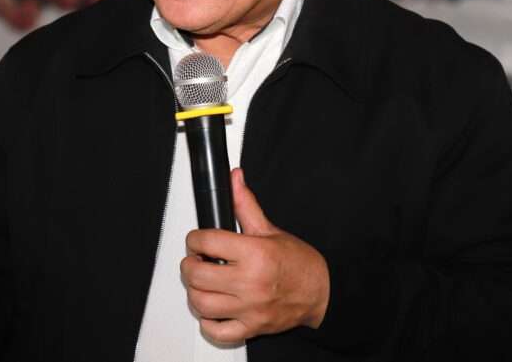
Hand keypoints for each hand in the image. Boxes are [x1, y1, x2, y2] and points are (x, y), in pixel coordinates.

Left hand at [181, 168, 329, 343]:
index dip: (195, 238)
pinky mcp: (251, 327)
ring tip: (203, 282)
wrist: (322, 292)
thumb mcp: (270, 230)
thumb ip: (245, 204)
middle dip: (189, 264)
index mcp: (255, 254)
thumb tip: (235, 180)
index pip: (207, 242)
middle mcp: (251, 282)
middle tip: (196, 260)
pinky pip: (217, 331)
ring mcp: (250, 308)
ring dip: (195, 291)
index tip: (197, 240)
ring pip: (201, 303)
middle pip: (197, 274)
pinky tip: (212, 307)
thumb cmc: (298, 263)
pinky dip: (207, 322)